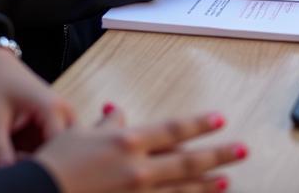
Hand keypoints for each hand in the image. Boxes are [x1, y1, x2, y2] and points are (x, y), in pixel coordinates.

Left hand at [0, 43, 74, 164]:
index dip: (37, 164)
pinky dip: (39, 149)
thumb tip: (7, 177)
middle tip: (15, 159)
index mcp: (53, 108)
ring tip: (15, 153)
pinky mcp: (56, 116)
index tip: (13, 163)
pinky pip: (54, 141)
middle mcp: (65, 110)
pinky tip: (18, 147)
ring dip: (41, 155)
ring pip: (60, 147)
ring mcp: (63, 113)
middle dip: (43, 160)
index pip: (58, 151)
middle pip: (63, 149)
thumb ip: (0, 151)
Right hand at [35, 106, 244, 192]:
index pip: (173, 130)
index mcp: (128, 142)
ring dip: (206, 186)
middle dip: (218, 156)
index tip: (220, 119)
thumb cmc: (55, 162)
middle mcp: (138, 169)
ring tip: (227, 181)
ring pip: (180, 190)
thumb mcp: (81, 133)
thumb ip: (107, 125)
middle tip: (242, 150)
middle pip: (187, 161)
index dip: (198, 124)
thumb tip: (121, 113)